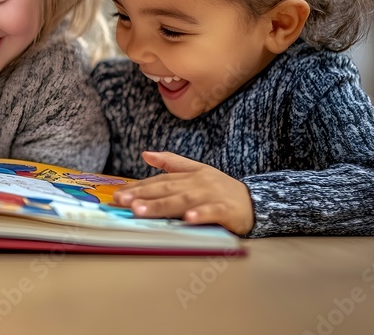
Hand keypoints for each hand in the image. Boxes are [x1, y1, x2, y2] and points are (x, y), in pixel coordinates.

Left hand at [113, 151, 254, 235]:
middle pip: (167, 189)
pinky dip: (200, 215)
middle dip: (142, 195)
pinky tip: (187, 220)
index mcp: (189, 175)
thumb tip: (145, 153)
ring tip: (141, 211)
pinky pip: (211, 212)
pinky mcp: (227, 209)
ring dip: (161, 206)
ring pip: (183, 201)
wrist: (255, 200)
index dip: (138, 187)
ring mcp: (212, 195)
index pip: (159, 181)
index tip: (118, 194)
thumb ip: (171, 162)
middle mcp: (198, 183)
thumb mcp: (197, 171)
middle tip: (122, 202)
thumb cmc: (220, 188)